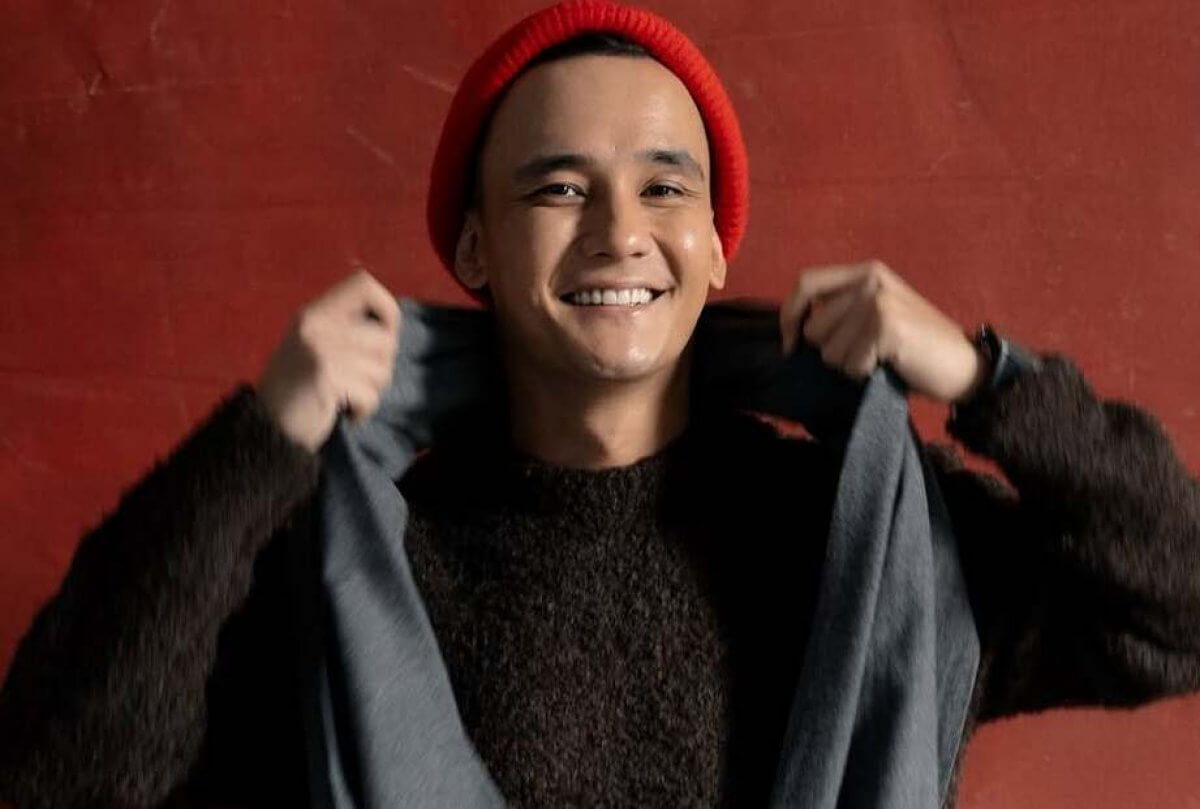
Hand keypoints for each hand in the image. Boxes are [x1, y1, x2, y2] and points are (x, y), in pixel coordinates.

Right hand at [255, 269, 401, 451]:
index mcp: (314, 312)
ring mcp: (320, 350)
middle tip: (354, 382)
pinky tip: (342, 413)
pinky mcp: (325, 378)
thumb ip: (345, 330)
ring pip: (382, 370)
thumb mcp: (313, 345)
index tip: (384, 334)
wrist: (263, 428)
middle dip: (380, 368)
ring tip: (344, 397)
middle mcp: (316, 325)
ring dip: (370, 392)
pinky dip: (362, 412)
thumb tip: (391, 327)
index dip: (387, 308)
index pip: (364, 284)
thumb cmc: (296, 390)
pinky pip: (370, 396)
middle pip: (386, 339)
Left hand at [779, 260, 988, 404]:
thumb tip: (792, 326)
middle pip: (813, 327)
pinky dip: (865, 374)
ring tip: (878, 358)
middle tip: (864, 353)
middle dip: (831, 351)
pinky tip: (888, 365)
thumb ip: (842, 309)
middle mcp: (871, 281)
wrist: (965, 365)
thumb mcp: (877, 313)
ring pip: (828, 350)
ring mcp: (878, 302)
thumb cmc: (915, 346)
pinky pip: (850, 365)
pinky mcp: (886, 328)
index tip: (789, 345)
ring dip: (848, 364)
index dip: (789, 316)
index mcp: (866, 272)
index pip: (806, 283)